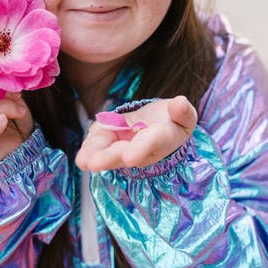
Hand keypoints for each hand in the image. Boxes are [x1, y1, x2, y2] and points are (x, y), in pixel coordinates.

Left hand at [75, 96, 196, 171]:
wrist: (160, 126)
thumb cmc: (174, 122)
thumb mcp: (185, 116)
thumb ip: (183, 112)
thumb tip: (180, 103)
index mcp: (161, 141)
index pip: (150, 144)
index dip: (140, 150)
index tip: (130, 157)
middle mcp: (140, 150)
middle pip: (123, 153)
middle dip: (109, 158)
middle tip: (94, 163)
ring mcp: (124, 147)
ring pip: (108, 152)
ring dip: (95, 156)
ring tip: (83, 161)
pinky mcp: (111, 140)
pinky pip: (99, 144)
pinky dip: (90, 148)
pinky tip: (82, 157)